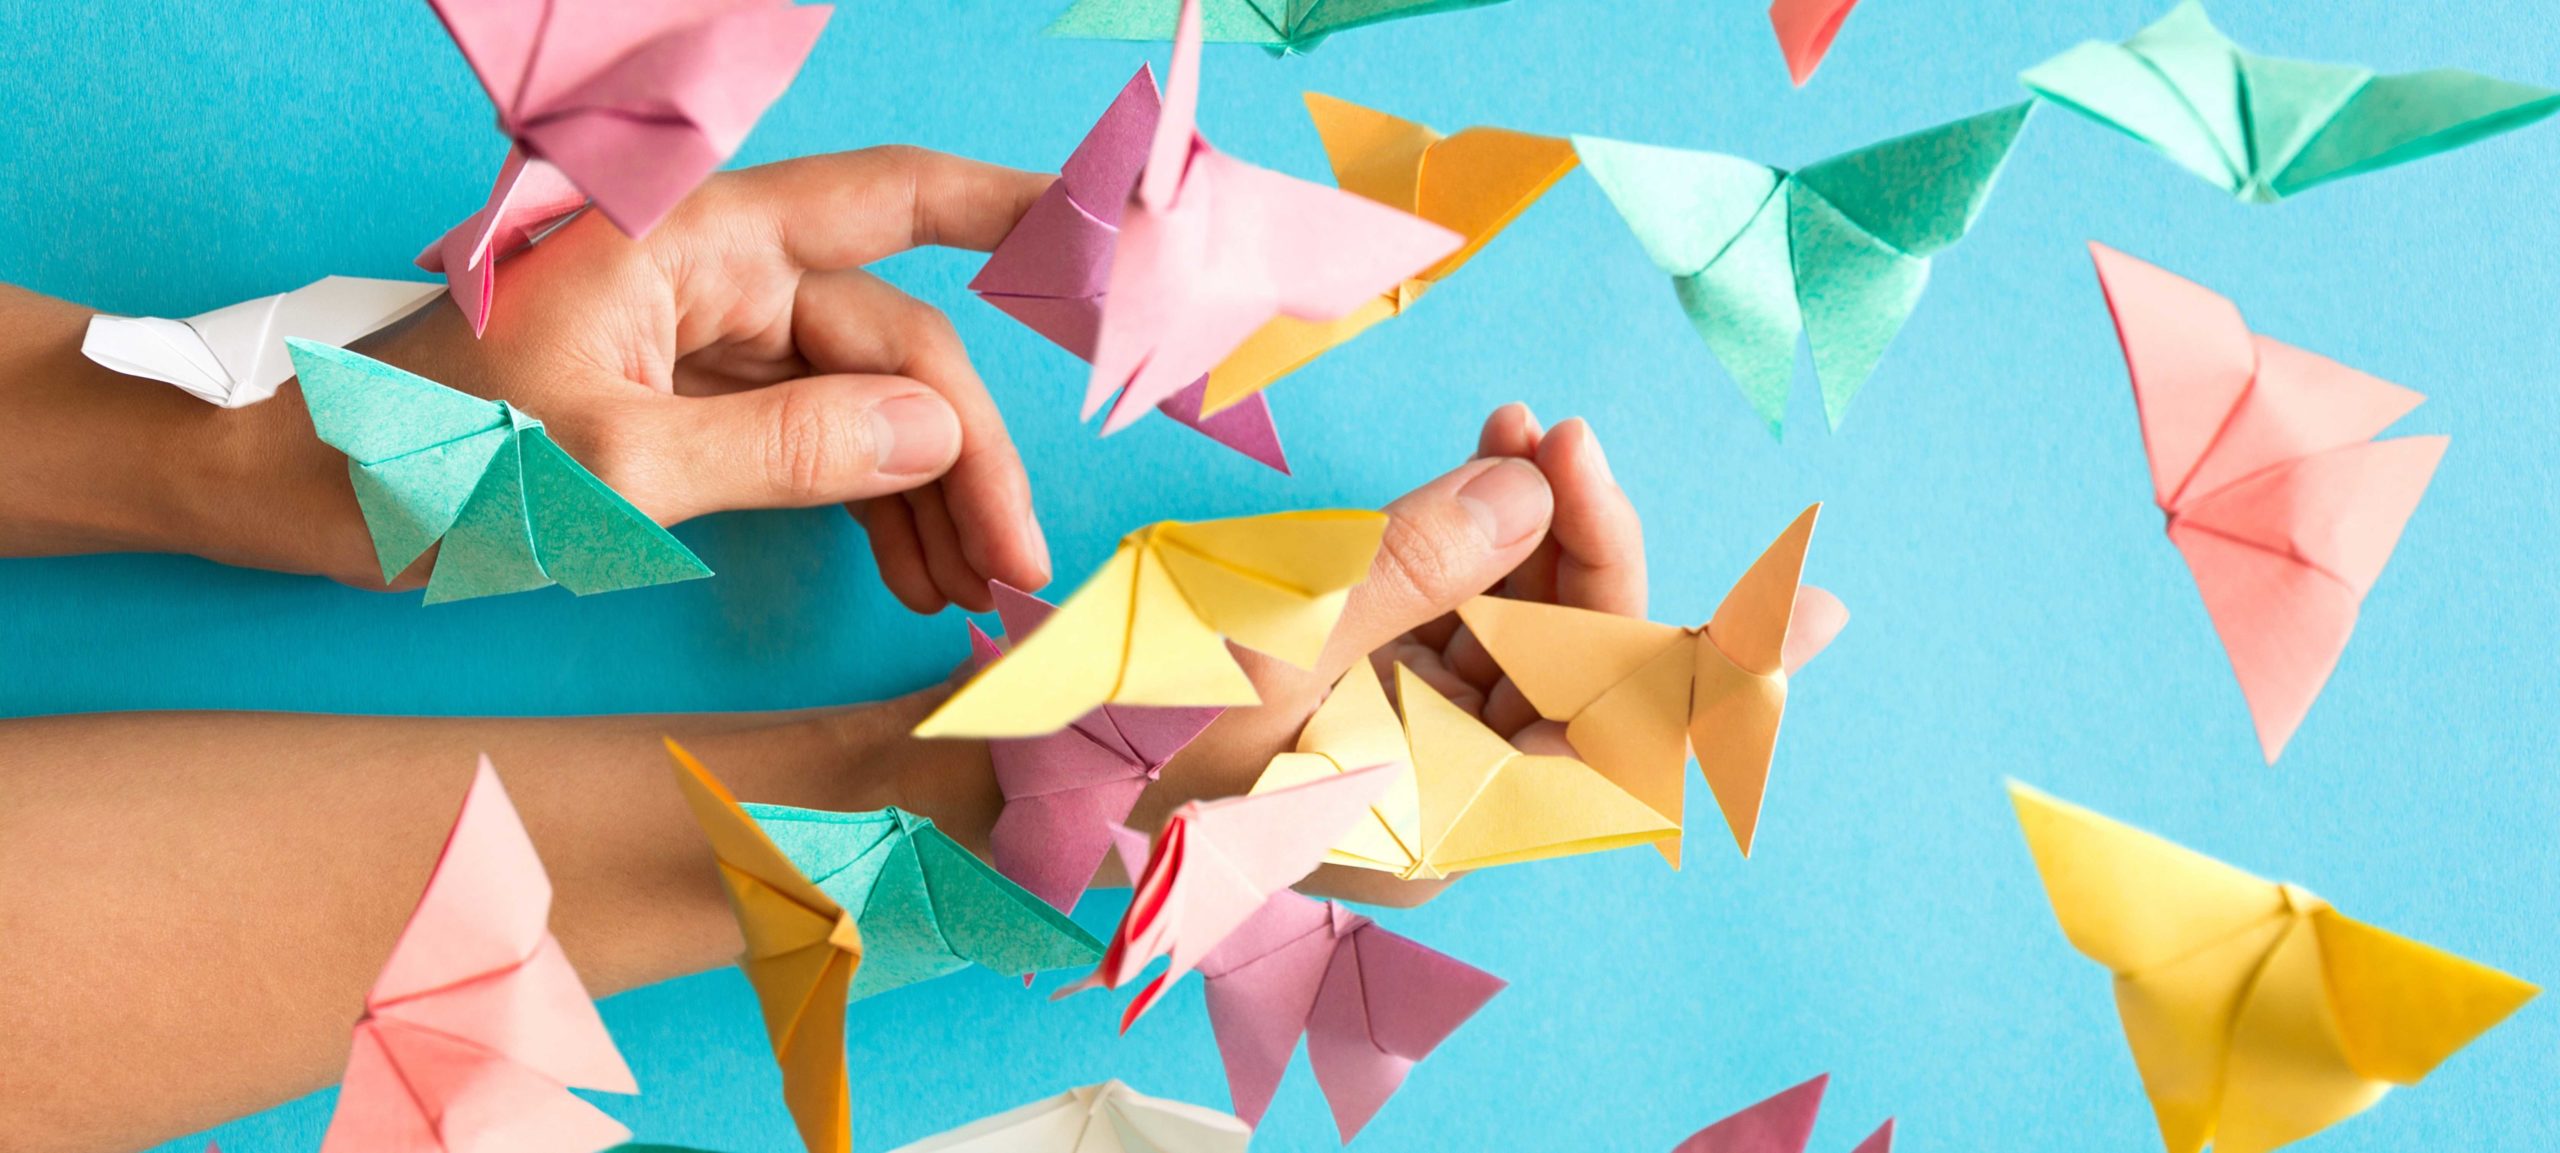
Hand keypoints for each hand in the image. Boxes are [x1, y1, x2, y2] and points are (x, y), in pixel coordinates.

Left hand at [59, 148, 1058, 609]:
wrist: (291, 497)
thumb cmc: (422, 461)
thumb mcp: (612, 468)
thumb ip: (788, 448)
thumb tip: (939, 434)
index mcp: (693, 237)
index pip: (887, 202)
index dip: (1010, 211)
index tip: (1111, 237)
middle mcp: (711, 268)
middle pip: (889, 341)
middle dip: (964, 457)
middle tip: (1012, 575)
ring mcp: (698, 332)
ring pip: (859, 397)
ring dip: (924, 493)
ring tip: (971, 594)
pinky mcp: (680, 392)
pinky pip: (808, 435)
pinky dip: (863, 501)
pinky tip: (909, 571)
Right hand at [892, 404, 1650, 907]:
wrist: (1011, 770)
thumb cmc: (1127, 731)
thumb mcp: (1272, 639)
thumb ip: (1413, 563)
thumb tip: (1529, 488)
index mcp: (1443, 823)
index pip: (1607, 731)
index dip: (1644, 619)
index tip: (1636, 506)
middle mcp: (1446, 797)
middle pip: (1574, 668)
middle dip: (1574, 544)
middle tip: (1548, 430)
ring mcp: (1410, 746)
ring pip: (1521, 633)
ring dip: (1527, 528)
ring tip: (1508, 426)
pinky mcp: (1369, 698)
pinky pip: (1457, 620)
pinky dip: (1469, 545)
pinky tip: (1472, 463)